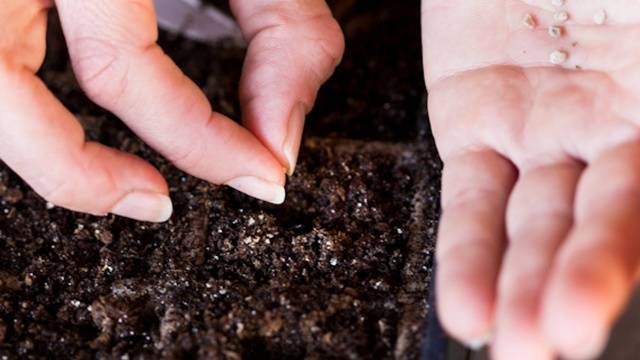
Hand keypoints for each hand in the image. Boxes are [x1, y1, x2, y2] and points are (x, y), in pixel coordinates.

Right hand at [0, 0, 342, 221]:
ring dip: (39, 154)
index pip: (122, 69)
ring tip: (116, 189)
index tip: (264, 172)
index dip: (200, 141)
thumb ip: (285, 36)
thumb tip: (279, 139)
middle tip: (158, 204)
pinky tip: (76, 124)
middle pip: (1, 89)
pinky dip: (30, 104)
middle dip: (81, 173)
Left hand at [423, 1, 639, 357]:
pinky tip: (464, 303)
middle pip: (586, 229)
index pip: (637, 211)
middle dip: (566, 290)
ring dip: (512, 284)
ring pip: (524, 225)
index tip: (585, 321)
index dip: (616, 265)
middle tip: (541, 347)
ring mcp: (536, 132)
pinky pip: (466, 197)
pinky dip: (464, 250)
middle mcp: (604, 133)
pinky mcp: (471, 122)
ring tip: (498, 336)